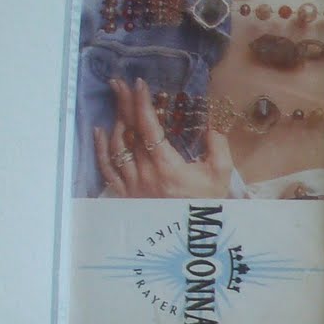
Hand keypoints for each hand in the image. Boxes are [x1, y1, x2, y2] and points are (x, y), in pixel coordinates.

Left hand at [95, 77, 233, 198]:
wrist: (195, 239)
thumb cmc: (208, 206)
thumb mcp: (222, 176)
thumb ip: (218, 146)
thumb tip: (211, 124)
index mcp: (167, 166)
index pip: (149, 127)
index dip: (142, 103)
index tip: (140, 84)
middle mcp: (144, 173)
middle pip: (129, 131)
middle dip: (124, 104)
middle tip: (120, 83)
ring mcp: (131, 184)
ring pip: (116, 146)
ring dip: (116, 121)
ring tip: (117, 103)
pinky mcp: (125, 194)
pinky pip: (106, 168)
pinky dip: (101, 147)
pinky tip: (100, 131)